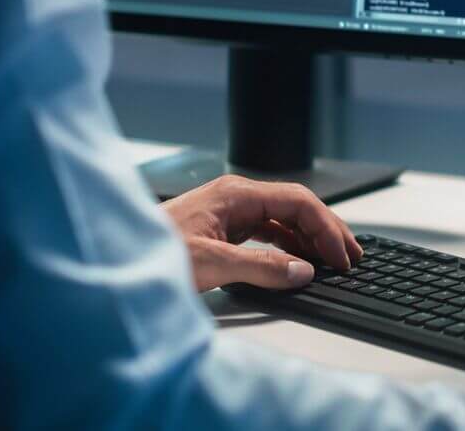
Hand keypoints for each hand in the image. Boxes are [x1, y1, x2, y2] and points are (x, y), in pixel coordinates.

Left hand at [161, 175, 363, 291]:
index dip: (325, 228)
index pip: (297, 202)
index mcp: (235, 193)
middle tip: (351, 256)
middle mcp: (234, 198)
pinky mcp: (221, 232)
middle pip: (294, 207)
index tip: (340, 255)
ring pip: (282, 220)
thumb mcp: (211, 264)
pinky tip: (298, 261)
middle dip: (325, 230)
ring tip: (332, 260)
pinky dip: (287, 246)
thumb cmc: (150, 255)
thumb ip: (262, 267)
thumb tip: (303, 271)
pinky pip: (266, 233)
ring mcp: (227, 214)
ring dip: (309, 239)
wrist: (113, 260)